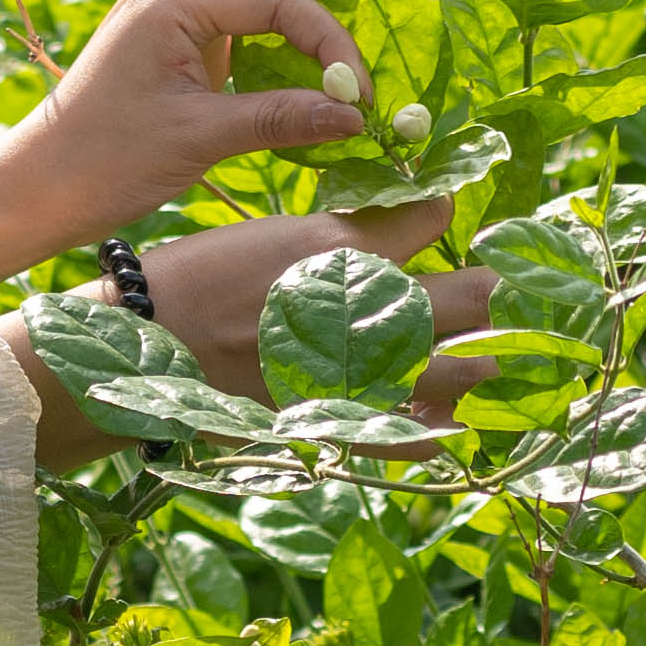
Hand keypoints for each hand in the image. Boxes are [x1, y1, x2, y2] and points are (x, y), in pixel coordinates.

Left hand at [0, 0, 365, 297]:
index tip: (356, 93)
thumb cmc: (106, 158)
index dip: (327, 39)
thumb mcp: (198, 140)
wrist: (44, 182)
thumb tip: (354, 114)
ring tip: (334, 3)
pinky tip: (305, 42)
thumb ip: (280, 119)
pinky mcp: (184, 28)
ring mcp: (177, 0)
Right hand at [0, 197, 502, 474]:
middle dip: (490, 290)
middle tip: (502, 290)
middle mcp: (361, 307)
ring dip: (480, 362)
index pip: (433, 214)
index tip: (447, 215)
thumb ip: (343, 227)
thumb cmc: (197, 276)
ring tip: (496, 360)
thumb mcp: (273, 232)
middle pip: (469, 295)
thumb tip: (406, 213)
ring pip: (455, 368)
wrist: (143, 343)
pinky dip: (433, 433)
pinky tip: (454, 428)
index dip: (446, 210)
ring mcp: (353, 370)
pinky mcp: (333, 419)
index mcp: (341, 246)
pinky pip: (403, 436)